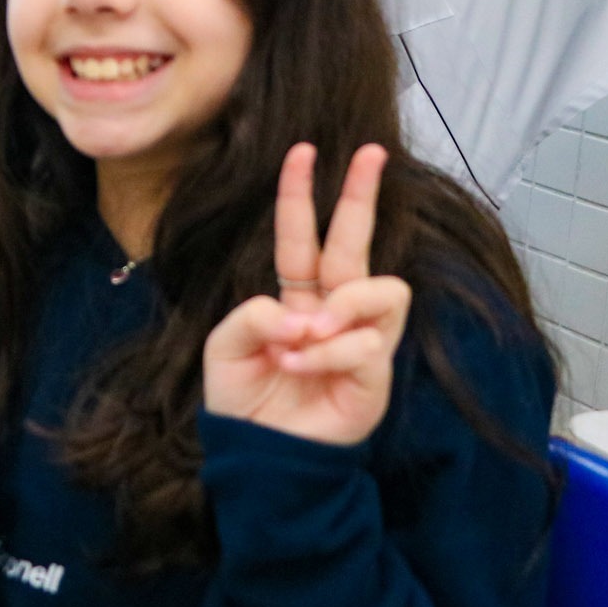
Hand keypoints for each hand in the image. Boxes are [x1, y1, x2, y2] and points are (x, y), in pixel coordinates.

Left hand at [202, 143, 409, 446]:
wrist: (260, 455)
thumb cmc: (244, 401)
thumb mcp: (225, 347)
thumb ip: (251, 315)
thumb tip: (300, 311)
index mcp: (296, 298)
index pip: (304, 237)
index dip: (301, 196)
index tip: (303, 151)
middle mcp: (333, 311)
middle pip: (358, 242)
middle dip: (364, 194)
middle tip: (371, 152)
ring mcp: (361, 340)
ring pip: (382, 289)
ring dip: (342, 305)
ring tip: (308, 332)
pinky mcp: (375, 375)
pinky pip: (367, 343)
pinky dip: (328, 352)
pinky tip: (300, 368)